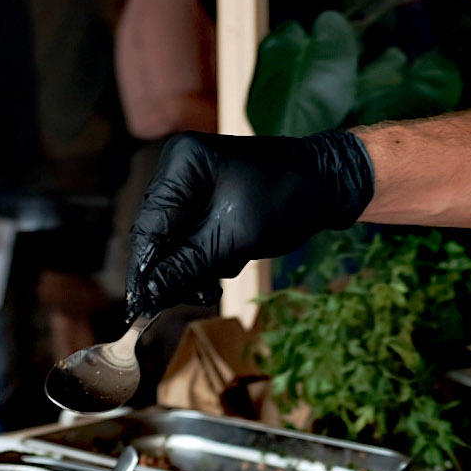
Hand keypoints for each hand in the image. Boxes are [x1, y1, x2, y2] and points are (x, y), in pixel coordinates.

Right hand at [127, 129, 374, 317]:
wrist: (330, 185)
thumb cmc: (287, 201)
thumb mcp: (234, 240)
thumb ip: (186, 267)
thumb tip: (147, 296)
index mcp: (182, 163)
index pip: (150, 226)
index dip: (145, 270)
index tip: (140, 307)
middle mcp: (181, 168)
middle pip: (158, 234)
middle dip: (175, 270)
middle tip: (193, 298)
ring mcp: (194, 182)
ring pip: (176, 240)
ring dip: (195, 268)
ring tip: (214, 285)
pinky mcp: (210, 198)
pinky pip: (194, 235)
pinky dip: (208, 256)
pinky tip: (228, 262)